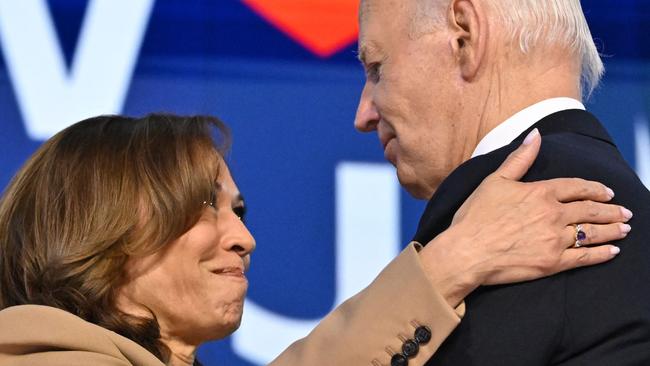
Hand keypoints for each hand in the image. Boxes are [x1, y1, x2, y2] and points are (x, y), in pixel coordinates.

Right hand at [420, 129, 630, 306]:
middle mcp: (553, 215)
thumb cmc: (475, 216)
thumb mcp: (494, 180)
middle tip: (625, 211)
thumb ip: (519, 158)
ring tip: (624, 228)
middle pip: (590, 210)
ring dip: (612, 230)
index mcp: (540, 193)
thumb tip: (535, 135)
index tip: (607, 192)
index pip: (576, 187)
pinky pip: (584, 258)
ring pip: (592, 233)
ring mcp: (555, 240)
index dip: (595, 189)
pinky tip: (612, 251)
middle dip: (611, 210)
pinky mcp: (553, 263)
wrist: (467, 252)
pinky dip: (601, 254)